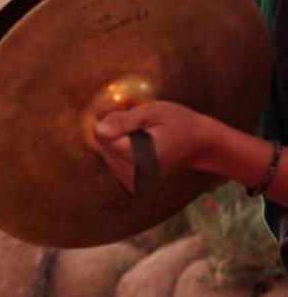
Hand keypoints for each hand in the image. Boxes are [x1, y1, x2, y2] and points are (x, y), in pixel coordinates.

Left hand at [92, 100, 207, 192]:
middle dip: (115, 134)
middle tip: (142, 129)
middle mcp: (137, 175)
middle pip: (103, 148)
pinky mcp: (133, 186)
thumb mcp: (153, 111)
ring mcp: (135, 183)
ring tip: (143, 139)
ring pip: (105, 156)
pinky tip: (139, 149)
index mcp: (142, 157)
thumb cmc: (178, 122)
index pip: (104, 139)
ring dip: (118, 144)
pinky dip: (120, 153)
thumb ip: (124, 120)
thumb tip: (98, 130)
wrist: (198, 143)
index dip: (114, 123)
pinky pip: (112, 164)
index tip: (135, 121)